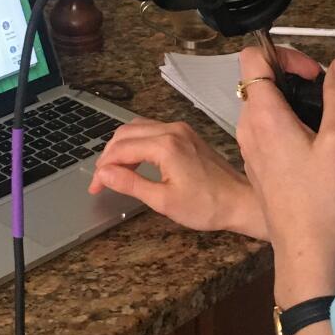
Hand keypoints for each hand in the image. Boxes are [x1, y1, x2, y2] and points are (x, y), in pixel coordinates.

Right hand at [88, 117, 265, 237]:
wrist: (239, 202)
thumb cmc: (206, 206)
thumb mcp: (163, 200)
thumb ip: (130, 183)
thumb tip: (104, 174)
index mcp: (165, 146)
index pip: (121, 149)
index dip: (103, 168)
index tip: (95, 186)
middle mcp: (172, 130)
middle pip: (125, 133)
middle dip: (108, 155)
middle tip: (101, 179)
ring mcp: (180, 129)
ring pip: (137, 128)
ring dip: (121, 146)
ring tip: (113, 171)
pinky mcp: (186, 134)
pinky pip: (152, 130)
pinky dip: (137, 142)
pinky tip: (133, 160)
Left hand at [235, 44, 334, 304]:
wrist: (307, 249)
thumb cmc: (324, 197)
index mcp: (263, 114)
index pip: (253, 56)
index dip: (284, 53)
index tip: (314, 74)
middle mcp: (247, 126)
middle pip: (258, 79)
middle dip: (291, 76)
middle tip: (326, 94)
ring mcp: (249, 146)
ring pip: (262, 104)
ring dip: (290, 100)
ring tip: (323, 119)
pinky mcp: (256, 164)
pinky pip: (264, 128)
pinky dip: (285, 122)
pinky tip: (313, 144)